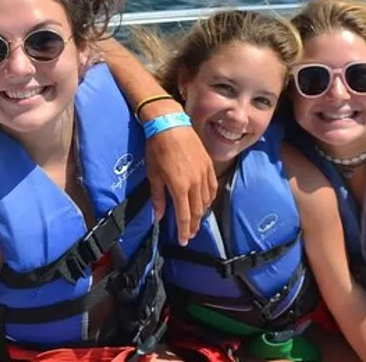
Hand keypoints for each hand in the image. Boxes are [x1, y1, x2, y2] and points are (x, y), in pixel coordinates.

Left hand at [143, 101, 216, 244]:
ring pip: (207, 200)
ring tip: (196, 221)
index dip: (184, 231)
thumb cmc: (157, 149)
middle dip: (193, 225)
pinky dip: (210, 198)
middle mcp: (195, 183)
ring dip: (202, 213)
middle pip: (197, 211)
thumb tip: (159, 215)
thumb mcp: (153, 174)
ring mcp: (204, 174)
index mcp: (180, 187)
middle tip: (189, 234)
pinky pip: (212, 187)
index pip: (184, 216)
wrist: (170, 125)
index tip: (183, 241)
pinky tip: (206, 202)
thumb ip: (158, 197)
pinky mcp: (209, 165)